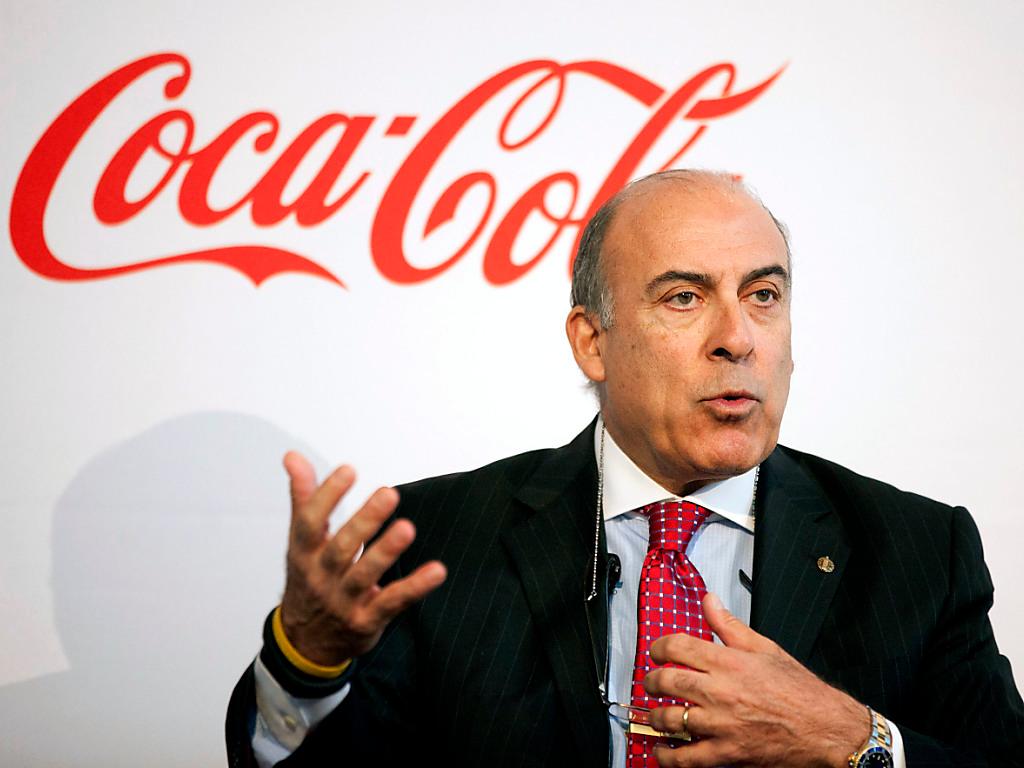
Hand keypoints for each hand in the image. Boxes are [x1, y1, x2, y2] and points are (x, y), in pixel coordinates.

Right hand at [277, 451, 446, 665]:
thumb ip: (304, 498)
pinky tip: (437, 570)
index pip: (310, 523)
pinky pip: (392, 602)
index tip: (348, 470)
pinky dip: (414, 587)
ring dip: (386, 551)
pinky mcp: (367, 621)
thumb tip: (292, 456)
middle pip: (341, 548)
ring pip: (365, 575)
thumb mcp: (301, 541)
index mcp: (304, 553)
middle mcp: (321, 577)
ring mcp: (344, 601)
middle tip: (389, 493)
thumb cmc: (309, 580)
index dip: (327, 496)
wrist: (306, 642)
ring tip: (407, 528)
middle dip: (364, 521)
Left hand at [644, 593, 868, 767]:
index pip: (677, 646)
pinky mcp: (728, 753)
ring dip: (655, 717)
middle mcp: (721, 692)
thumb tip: (709, 601)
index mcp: (729, 663)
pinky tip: (663, 750)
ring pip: (670, 719)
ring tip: (656, 714)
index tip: (656, 652)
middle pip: (667, 682)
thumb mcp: (765, 648)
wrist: (827, 729)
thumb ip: (729, 625)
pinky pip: (686, 758)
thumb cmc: (800, 691)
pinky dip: (668, 756)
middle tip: (652, 684)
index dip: (659, 647)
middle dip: (651, 682)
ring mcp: (722, 724)